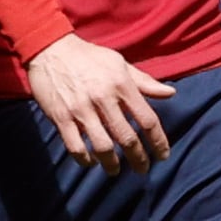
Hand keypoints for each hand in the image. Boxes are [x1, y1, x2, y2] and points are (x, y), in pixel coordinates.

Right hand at [24, 33, 173, 171]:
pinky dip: (84, 159)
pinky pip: (75, 146)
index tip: (162, 155)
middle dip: (138, 158)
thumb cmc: (88, 56)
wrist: (50, 49)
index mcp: (122, 86)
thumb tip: (170, 93)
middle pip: (127, 137)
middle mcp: (103, 99)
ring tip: (115, 171)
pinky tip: (90, 163)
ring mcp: (81, 110)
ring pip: (102, 146)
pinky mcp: (60, 117)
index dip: (158, 141)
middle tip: (142, 169)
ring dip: (111, 164)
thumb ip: (144, 81)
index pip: (147, 120)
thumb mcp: (119, 63)